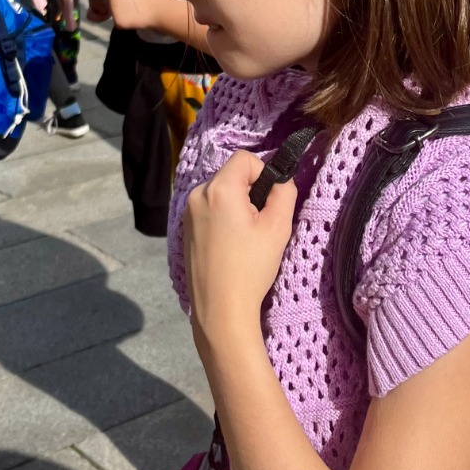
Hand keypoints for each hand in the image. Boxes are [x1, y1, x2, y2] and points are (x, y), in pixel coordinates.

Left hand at [105, 0, 168, 30]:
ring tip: (134, 10)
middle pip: (105, 0)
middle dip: (113, 2)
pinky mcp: (117, 22)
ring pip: (110, 11)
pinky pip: (117, 22)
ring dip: (118, 11)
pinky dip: (124, 21)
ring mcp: (112, 10)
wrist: (162, 8)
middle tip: (129, 4)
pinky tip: (136, 18)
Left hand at [183, 151, 296, 343]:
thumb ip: (284, 192)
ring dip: (238, 206)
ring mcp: (187, 213)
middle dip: (250, 192)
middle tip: (260, 224)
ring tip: (247, 238)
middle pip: (232, 175)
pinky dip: (224, 218)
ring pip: (221, 192)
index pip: (245, 159)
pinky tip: (232, 246)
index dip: (264, 174)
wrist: (220, 309)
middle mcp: (197, 195)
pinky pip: (210, 209)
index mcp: (218, 189)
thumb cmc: (250, 268)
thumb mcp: (278, 227)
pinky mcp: (185, 230)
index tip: (270, 202)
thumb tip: (280, 180)